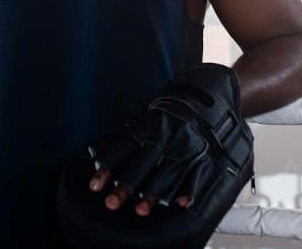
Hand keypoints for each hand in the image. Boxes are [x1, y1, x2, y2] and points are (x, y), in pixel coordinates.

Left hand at [85, 64, 250, 216]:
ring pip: (167, 171)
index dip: (108, 166)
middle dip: (127, 184)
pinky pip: (197, 173)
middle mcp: (167, 133)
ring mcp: (186, 144)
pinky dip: (189, 189)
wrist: (207, 92)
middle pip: (144, 161)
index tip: (95, 185)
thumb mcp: (147, 115)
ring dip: (153, 193)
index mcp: (150, 123)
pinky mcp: (204, 152)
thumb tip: (96, 152)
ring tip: (140, 210)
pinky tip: (180, 203)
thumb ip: (126, 134)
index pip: (125, 146)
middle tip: (111, 203)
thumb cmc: (171, 109)